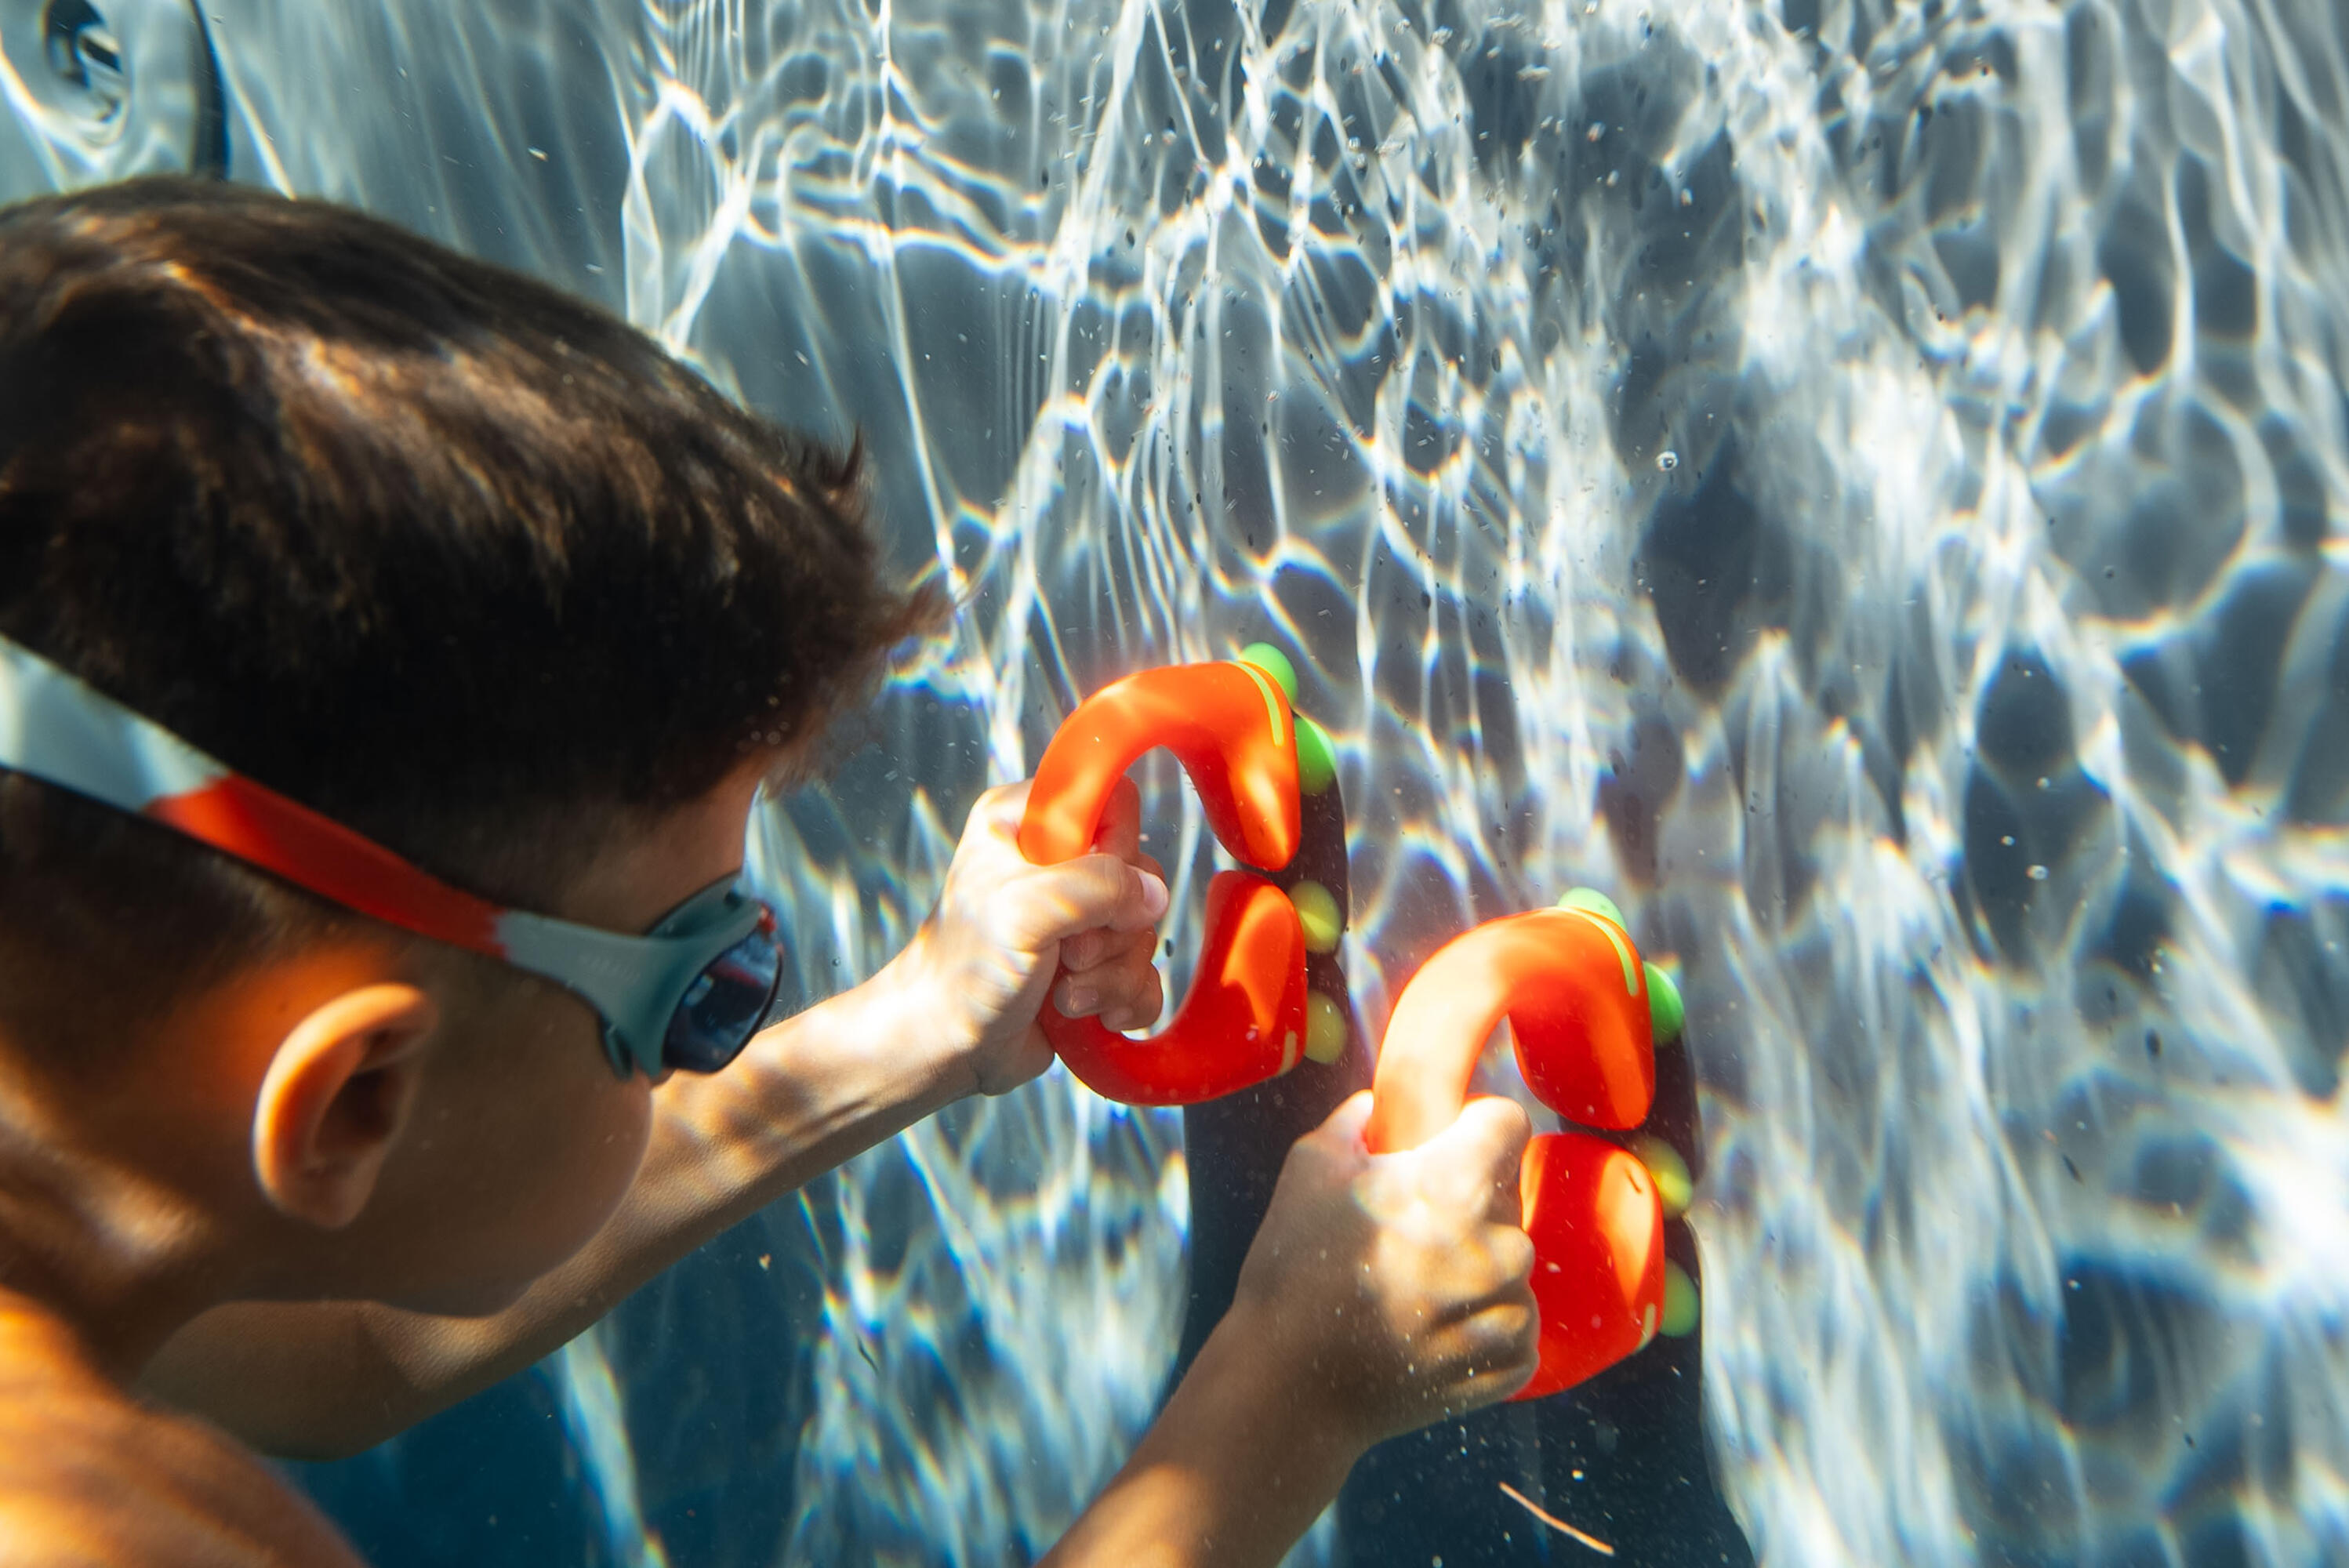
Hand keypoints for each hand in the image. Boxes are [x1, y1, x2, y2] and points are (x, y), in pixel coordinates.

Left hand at [881, 777, 1167, 1097]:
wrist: (947, 1047)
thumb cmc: (964, 971)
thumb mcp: (1026, 908)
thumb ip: (1098, 884)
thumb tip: (1153, 896)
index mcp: (1027, 823)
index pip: (1113, 801)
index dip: (1116, 848)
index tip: (1084, 893)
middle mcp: (1055, 862)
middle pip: (1140, 875)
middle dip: (1109, 932)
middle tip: (1065, 954)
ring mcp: (1077, 917)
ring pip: (1143, 932)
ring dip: (1111, 975)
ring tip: (1062, 995)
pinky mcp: (1093, 965)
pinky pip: (1146, 974)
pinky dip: (1125, 1000)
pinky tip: (1089, 1015)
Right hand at [1220, 1091, 1537, 1449]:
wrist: (1290, 1385)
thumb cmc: (1295, 1269)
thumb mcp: (1310, 1168)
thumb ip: (1356, 1120)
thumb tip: (1379, 1106)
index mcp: (1456, 1186)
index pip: (1509, 1122)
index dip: (1474, 1127)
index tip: (1444, 1146)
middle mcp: (1498, 1246)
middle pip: (1507, 1200)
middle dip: (1468, 1205)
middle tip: (1410, 1231)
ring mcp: (1508, 1311)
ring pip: (1512, 1266)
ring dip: (1478, 1268)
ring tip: (1416, 1288)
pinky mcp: (1509, 1363)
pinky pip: (1516, 1325)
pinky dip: (1484, 1325)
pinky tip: (1431, 1329)